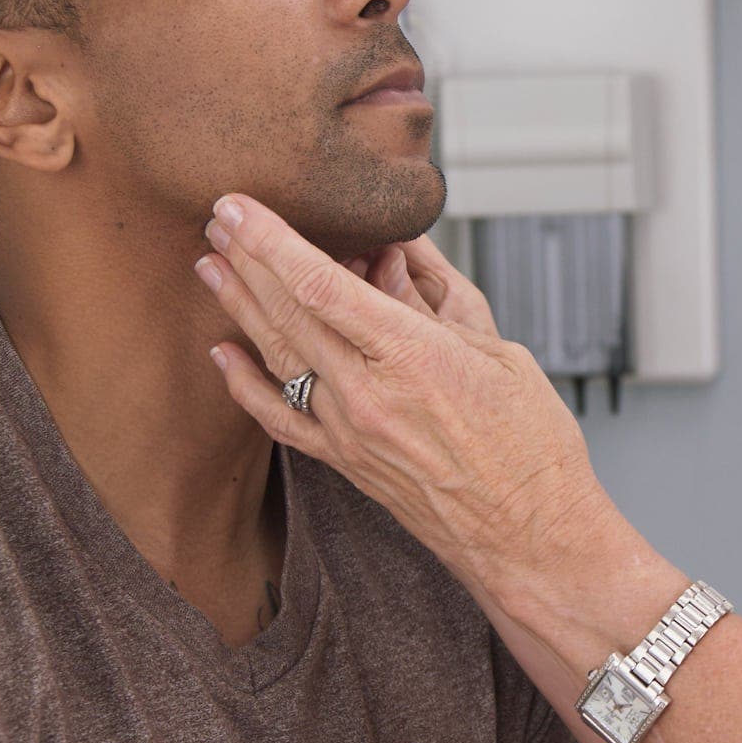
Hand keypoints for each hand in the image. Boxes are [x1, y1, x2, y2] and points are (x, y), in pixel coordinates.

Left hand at [194, 194, 625, 606]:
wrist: (531, 538)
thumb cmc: (532, 448)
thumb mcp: (498, 351)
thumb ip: (437, 300)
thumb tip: (396, 255)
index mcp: (411, 356)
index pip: (319, 283)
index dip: (271, 239)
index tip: (240, 205)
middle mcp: (367, 395)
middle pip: (286, 312)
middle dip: (246, 259)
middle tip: (215, 218)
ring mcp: (349, 433)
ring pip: (276, 357)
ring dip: (238, 306)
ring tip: (209, 265)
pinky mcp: (346, 464)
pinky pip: (279, 419)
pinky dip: (245, 383)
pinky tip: (223, 354)